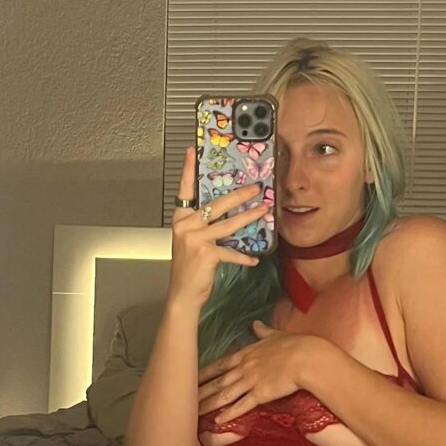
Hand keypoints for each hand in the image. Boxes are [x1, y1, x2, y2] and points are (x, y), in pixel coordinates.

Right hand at [166, 147, 266, 309]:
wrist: (183, 294)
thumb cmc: (189, 268)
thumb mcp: (192, 241)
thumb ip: (204, 226)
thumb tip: (228, 212)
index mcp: (181, 219)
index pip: (185, 190)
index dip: (189, 170)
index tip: (192, 151)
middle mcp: (186, 225)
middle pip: (216, 204)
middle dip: (238, 195)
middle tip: (255, 187)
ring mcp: (195, 239)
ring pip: (228, 224)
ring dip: (249, 217)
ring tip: (263, 211)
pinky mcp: (206, 253)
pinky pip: (231, 252)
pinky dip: (244, 256)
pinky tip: (254, 258)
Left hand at [197, 321, 318, 422]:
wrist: (307, 357)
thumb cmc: (295, 345)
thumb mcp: (275, 335)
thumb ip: (262, 332)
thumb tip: (255, 323)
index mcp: (246, 354)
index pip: (219, 365)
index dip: (203, 373)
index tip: (188, 377)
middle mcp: (244, 368)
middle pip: (217, 382)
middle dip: (198, 391)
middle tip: (181, 399)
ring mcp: (251, 381)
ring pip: (225, 395)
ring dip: (209, 404)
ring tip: (193, 413)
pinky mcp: (261, 394)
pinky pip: (242, 406)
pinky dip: (229, 413)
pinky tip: (218, 420)